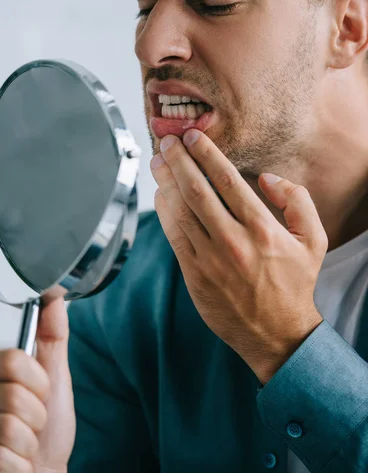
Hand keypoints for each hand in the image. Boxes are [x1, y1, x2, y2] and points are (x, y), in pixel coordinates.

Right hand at [0, 297, 74, 472]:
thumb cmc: (49, 427)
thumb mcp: (54, 376)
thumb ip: (52, 335)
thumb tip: (54, 295)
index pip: (12, 361)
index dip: (38, 382)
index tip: (40, 393)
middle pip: (13, 397)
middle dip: (37, 417)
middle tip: (32, 423)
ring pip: (9, 429)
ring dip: (29, 444)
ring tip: (23, 444)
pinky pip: (1, 459)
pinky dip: (19, 468)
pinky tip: (14, 464)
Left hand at [150, 130, 326, 384]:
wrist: (276, 335)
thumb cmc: (295, 284)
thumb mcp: (314, 240)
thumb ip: (297, 200)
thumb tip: (266, 178)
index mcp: (263, 229)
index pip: (227, 180)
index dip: (206, 153)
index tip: (193, 136)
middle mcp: (234, 241)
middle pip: (196, 190)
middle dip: (178, 161)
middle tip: (167, 141)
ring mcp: (210, 259)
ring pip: (180, 211)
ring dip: (165, 182)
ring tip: (158, 161)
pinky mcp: (194, 274)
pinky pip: (173, 235)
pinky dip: (164, 211)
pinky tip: (160, 194)